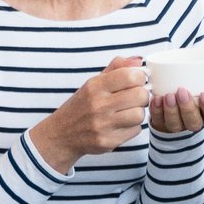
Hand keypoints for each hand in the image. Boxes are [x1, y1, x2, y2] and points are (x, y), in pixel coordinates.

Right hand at [29, 55, 150, 172]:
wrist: (62, 135)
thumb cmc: (82, 106)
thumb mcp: (93, 82)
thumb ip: (117, 68)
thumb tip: (139, 61)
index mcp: (95, 86)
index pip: (131, 76)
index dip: (140, 78)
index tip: (136, 81)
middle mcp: (98, 105)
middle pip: (140, 95)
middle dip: (142, 95)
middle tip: (135, 97)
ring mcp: (103, 125)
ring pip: (140, 114)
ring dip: (137, 112)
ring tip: (128, 111)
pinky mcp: (108, 142)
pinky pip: (135, 131)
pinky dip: (132, 127)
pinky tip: (121, 124)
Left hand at [149, 84, 203, 134]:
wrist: (177, 96)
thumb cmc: (200, 91)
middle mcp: (194, 123)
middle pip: (194, 123)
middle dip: (188, 108)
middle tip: (182, 91)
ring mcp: (177, 125)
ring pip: (175, 124)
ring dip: (171, 111)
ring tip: (168, 95)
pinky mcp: (161, 123)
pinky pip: (158, 120)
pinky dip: (156, 110)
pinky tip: (156, 98)